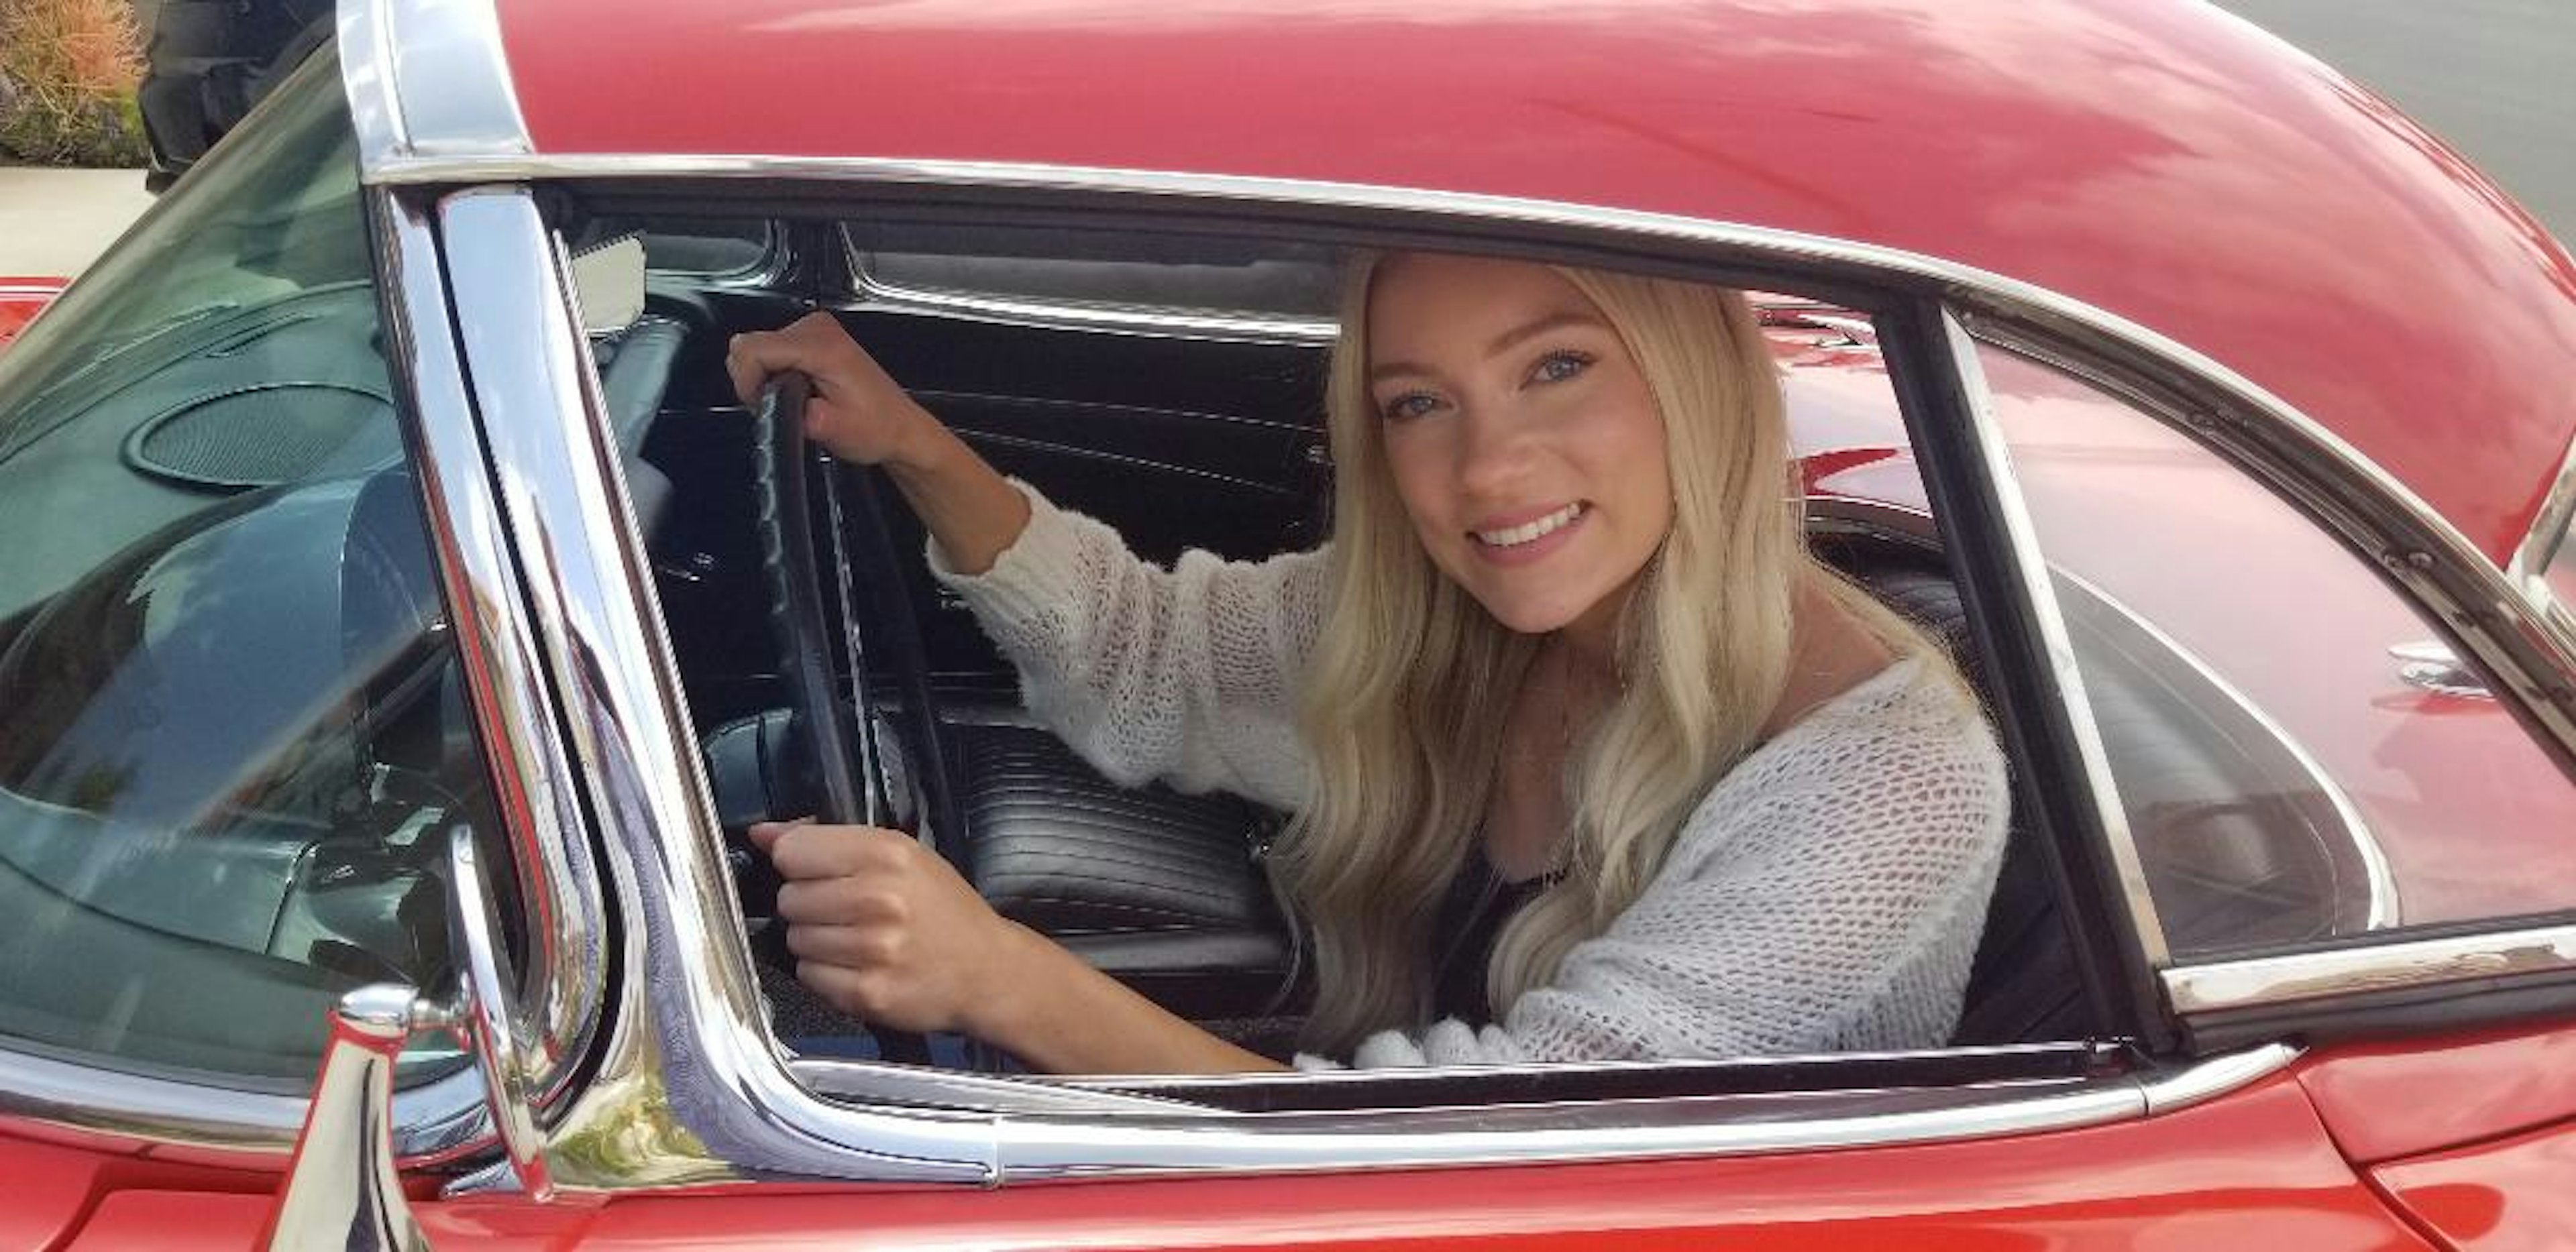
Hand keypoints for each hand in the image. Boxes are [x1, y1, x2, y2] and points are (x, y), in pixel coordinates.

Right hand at [725, 313, 936, 465]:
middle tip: (781, 406)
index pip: (753, 349)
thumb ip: (792, 413)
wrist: (900, 427)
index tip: (762, 405)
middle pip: (749, 345)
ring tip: (793, 399)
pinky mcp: (813, 336)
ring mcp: (816, 328)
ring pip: (756, 347)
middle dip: (754, 380)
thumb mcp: (830, 430)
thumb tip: (767, 402)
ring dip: (764, 377)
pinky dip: (773, 372)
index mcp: (822, 346)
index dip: (747, 382)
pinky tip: (797, 390)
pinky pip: (770, 349)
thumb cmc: (876, 428)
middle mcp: (817, 328)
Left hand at [748, 820, 1023, 1035]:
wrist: (987, 970)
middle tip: (846, 910)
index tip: (817, 871)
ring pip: (795, 939)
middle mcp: (877, 900)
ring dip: (817, 940)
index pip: (793, 852)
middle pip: (790, 898)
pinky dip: (826, 973)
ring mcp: (871, 950)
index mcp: (886, 855)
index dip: (799, 863)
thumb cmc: (944, 911)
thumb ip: (829, 840)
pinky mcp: (866, 993)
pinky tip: (858, 965)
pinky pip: (809, 976)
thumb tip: (764, 834)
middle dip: (810, 904)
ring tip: (857, 939)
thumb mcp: (901, 855)